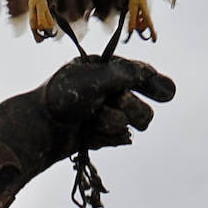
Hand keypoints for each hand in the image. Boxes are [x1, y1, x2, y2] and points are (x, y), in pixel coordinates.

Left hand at [42, 55, 174, 149]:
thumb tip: (146, 72)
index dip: (154, 83)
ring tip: (93, 121)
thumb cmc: (61, 98)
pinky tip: (89, 134)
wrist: (39, 129)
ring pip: (133, 123)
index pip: (137, 74)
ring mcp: (104, 113)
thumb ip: (123, 74)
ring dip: (115, 122)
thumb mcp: (92, 79)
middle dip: (131, 106)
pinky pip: (121, 137)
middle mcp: (105, 91)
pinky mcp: (101, 134)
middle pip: (141, 104)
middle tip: (115, 102)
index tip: (168, 93)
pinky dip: (108, 136)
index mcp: (101, 70)